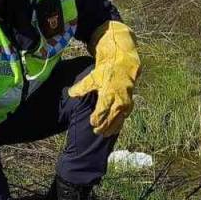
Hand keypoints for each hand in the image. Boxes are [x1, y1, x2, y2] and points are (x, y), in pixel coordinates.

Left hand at [68, 21, 140, 136]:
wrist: (125, 65)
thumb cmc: (107, 71)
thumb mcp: (93, 76)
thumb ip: (82, 86)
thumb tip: (71, 93)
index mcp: (109, 92)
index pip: (103, 109)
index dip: (97, 118)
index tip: (91, 122)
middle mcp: (119, 99)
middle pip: (111, 117)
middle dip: (104, 126)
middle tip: (96, 132)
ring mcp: (126, 102)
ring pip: (119, 119)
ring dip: (112, 127)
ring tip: (104, 134)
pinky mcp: (129, 104)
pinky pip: (124, 117)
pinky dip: (119, 124)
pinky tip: (113, 130)